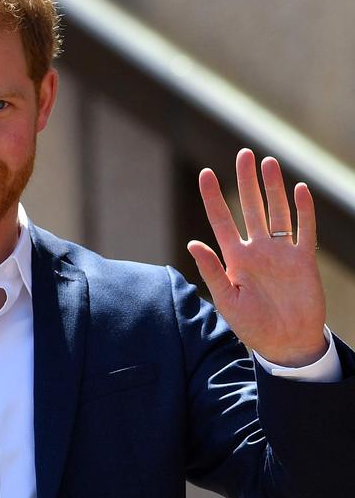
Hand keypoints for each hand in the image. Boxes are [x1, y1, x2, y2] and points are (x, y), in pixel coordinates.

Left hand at [187, 148, 326, 366]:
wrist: (285, 344)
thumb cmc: (252, 326)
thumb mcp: (227, 300)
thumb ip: (212, 271)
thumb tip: (192, 242)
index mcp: (234, 258)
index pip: (221, 220)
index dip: (213, 197)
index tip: (205, 173)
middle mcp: (257, 250)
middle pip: (251, 207)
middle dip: (246, 181)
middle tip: (243, 154)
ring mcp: (281, 253)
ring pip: (277, 212)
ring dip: (273, 188)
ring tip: (268, 162)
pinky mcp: (303, 260)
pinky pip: (304, 230)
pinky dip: (303, 211)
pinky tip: (299, 190)